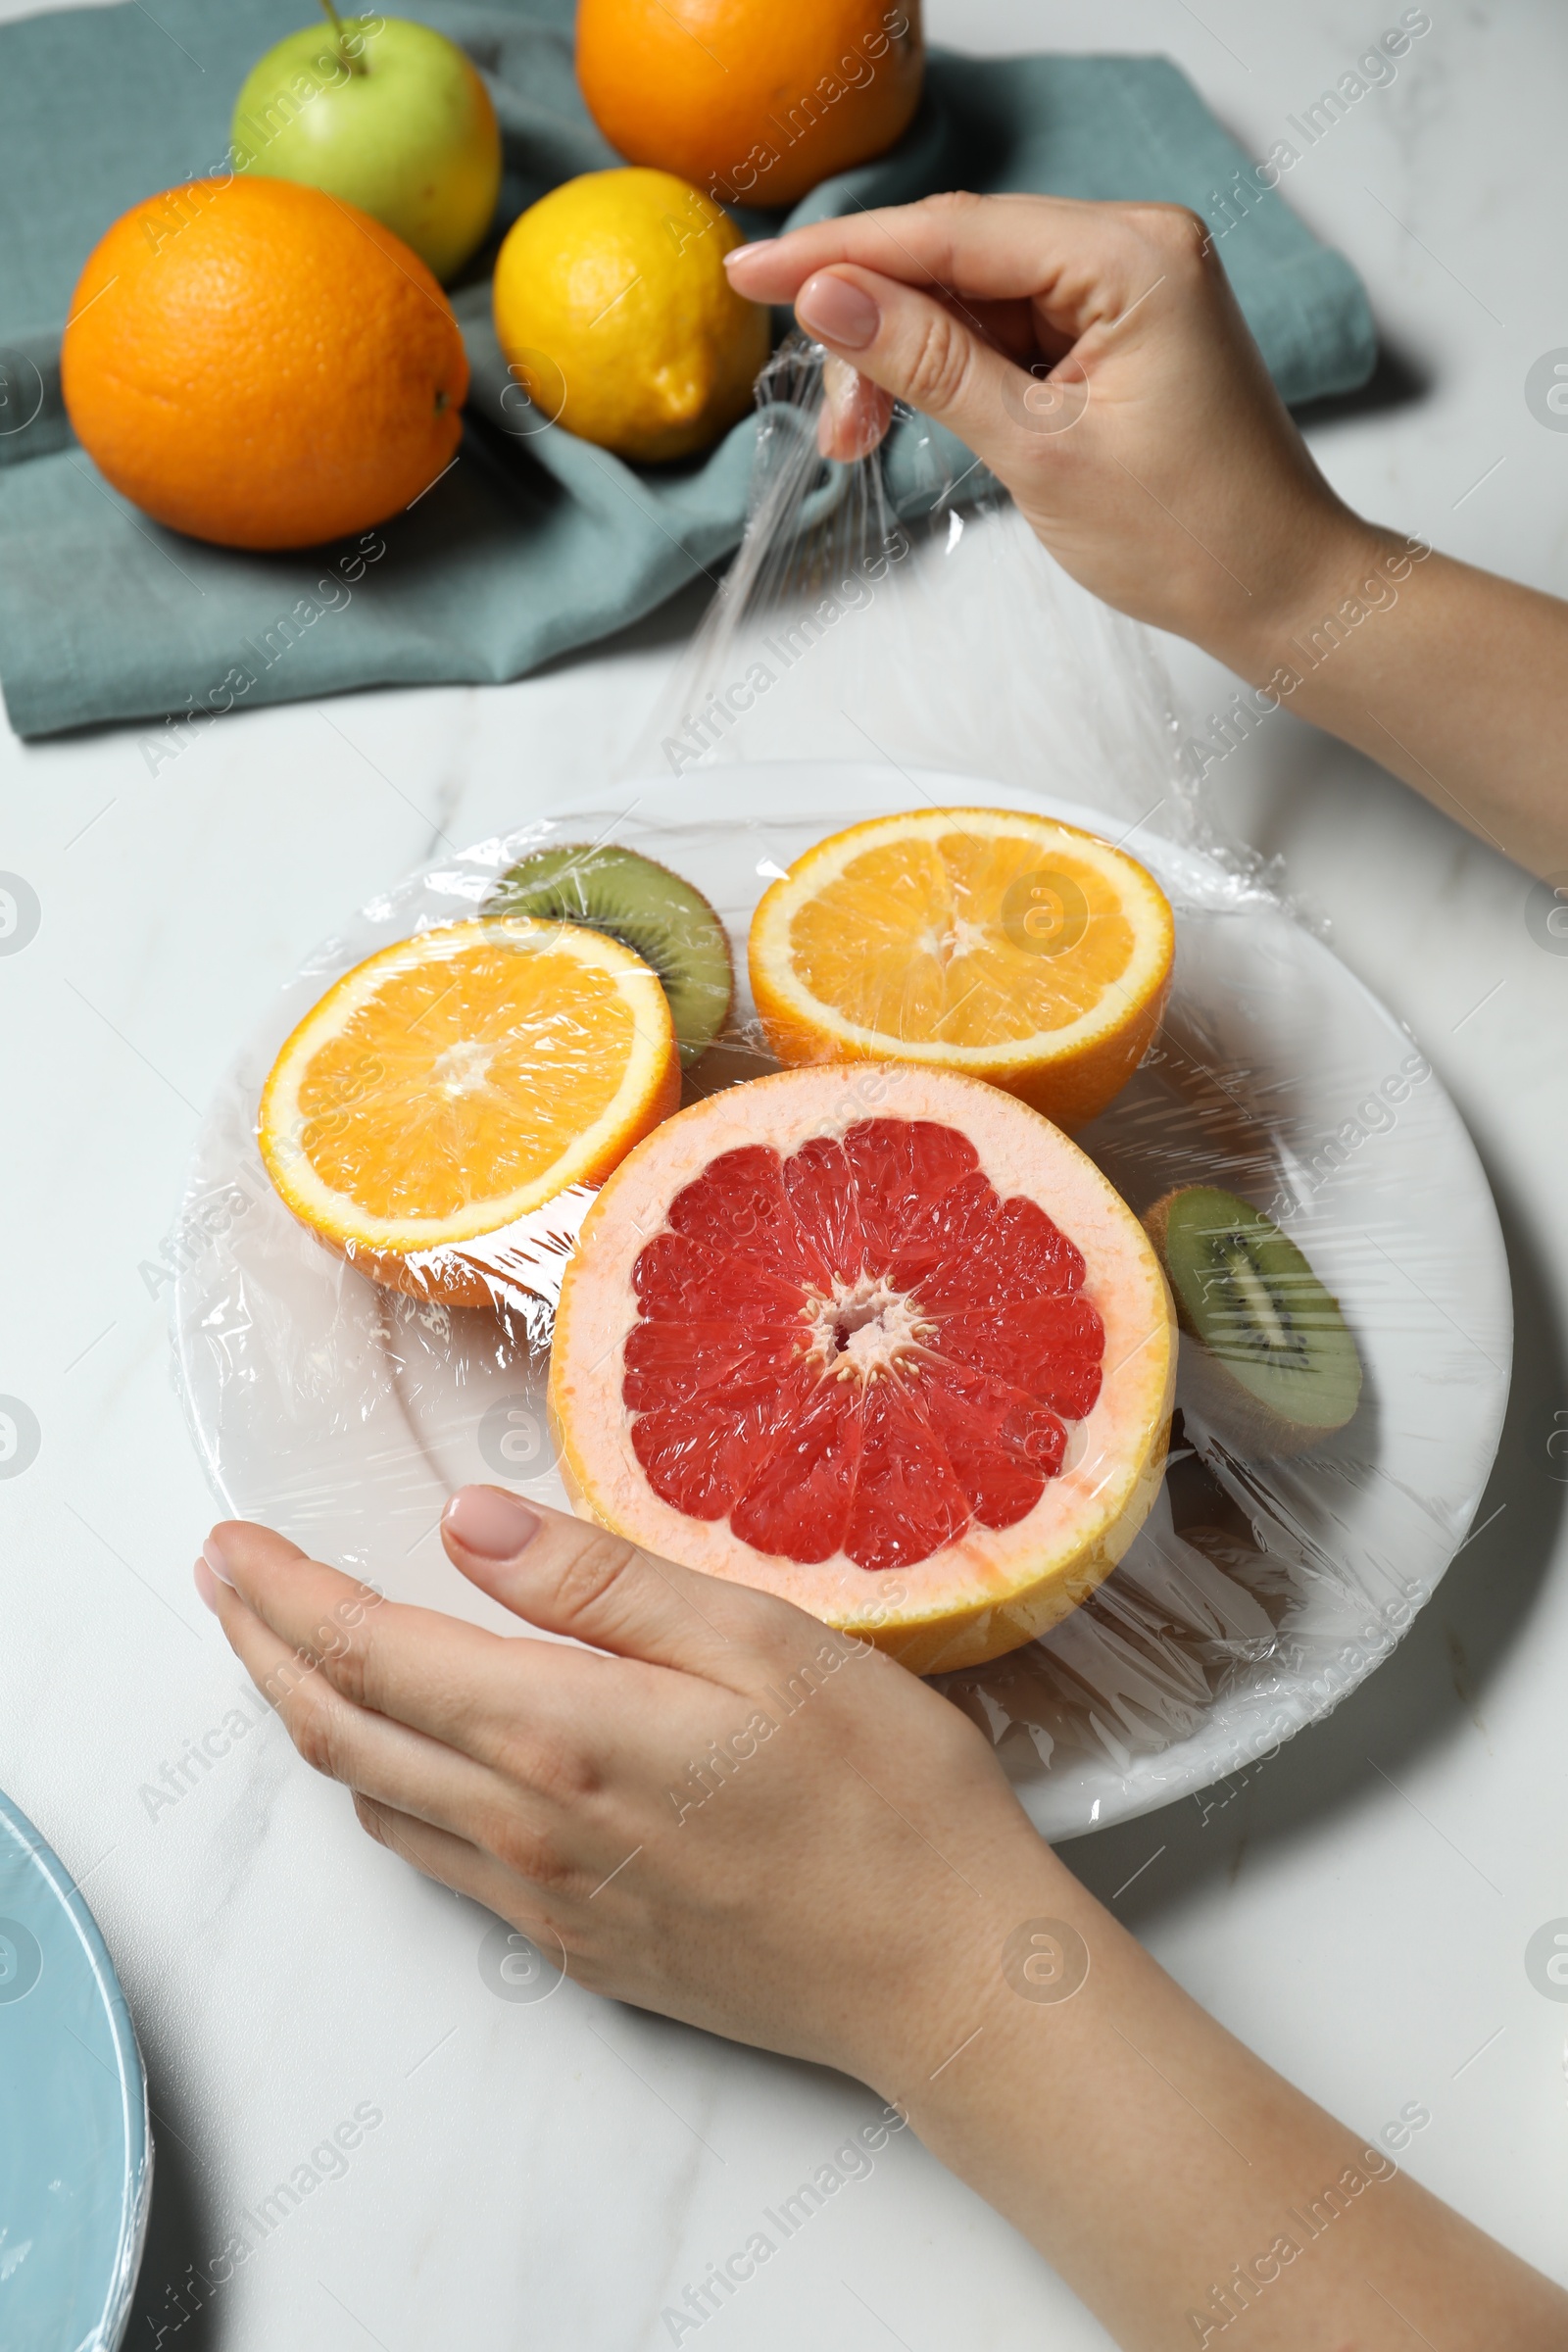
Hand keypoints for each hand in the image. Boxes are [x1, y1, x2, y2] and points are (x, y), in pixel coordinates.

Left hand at [194, 1486, 1064, 2093]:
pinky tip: (403, 1761)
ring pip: (376, 1803)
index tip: (232, 1545)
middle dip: (265, 1650)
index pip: (370, 1653)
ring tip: (294, 1655)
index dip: (284, 1595)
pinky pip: (436, 1861)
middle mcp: (525, 1829)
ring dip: (313, 1721)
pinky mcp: (577, 1945)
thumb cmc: (880, 1793)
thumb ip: (597, 1583)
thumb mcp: (757, 1642)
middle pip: (342, 1732)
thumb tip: (463, 1523)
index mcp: (561, 1736)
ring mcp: (545, 1900)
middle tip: (225, 1584)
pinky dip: (384, 1792)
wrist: (941, 1971)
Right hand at [726, 193, 1373, 680]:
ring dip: (906, 359)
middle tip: (830, 418)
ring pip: (972, 297)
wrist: (1277, 591)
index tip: (754, 274)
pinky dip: (952, 372)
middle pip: (958, 257)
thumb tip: (829, 297)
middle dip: (875, 327)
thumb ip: (929, 364)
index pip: (954, 232)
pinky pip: (1006, 329)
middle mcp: (1133, 246)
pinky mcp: (1115, 328)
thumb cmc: (1190, 536)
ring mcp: (1125, 286)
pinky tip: (910, 416)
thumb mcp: (1038, 453)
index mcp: (1131, 257)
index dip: (842, 253)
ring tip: (863, 439)